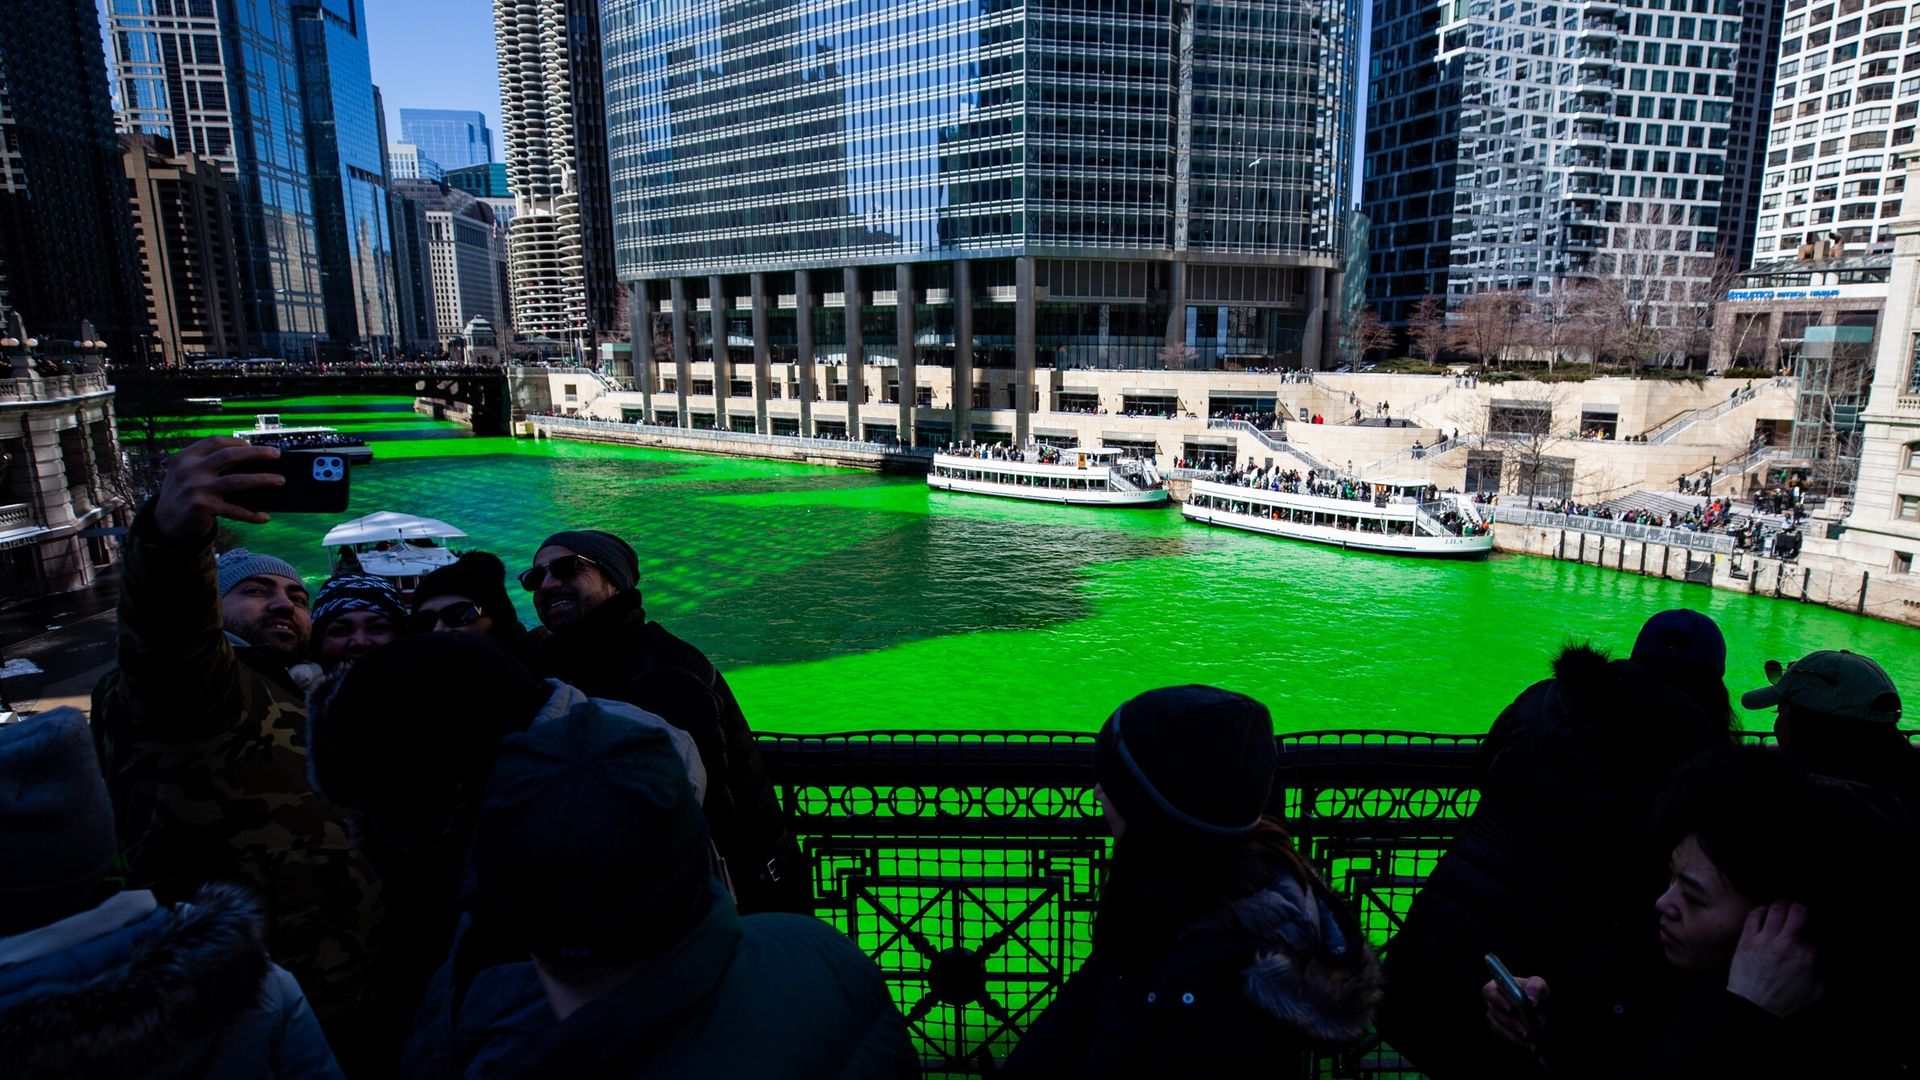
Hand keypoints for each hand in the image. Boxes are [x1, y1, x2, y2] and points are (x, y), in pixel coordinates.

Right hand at [152, 437, 281, 539]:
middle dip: (256, 453)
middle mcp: (189, 470)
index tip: (252, 444)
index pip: (214, 442)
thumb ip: (208, 466)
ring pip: (237, 481)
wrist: (163, 523)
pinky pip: (234, 510)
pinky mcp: (202, 507)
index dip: (236, 442)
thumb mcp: (187, 474)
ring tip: (280, 480)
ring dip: (262, 480)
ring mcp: (196, 488)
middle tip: (276, 454)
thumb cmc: (184, 494)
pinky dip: (251, 514)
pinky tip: (264, 517)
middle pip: (229, 456)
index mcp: (185, 457)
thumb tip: (253, 465)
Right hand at [1483, 974, 1548, 1051]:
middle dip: (1511, 1024)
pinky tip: (1530, 1046)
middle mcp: (1493, 1004)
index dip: (1497, 1000)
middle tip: (1525, 1031)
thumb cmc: (1536, 997)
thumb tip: (1531, 999)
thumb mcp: (1541, 988)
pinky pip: (1505, 1040)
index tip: (1510, 1008)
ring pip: (1499, 1029)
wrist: (1542, 1016)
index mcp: (1499, 987)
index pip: (1489, 991)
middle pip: (1494, 1013)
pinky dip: (1518, 1044)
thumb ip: (1536, 988)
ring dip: (1515, 1037)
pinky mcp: (1500, 1033)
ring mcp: (1495, 1019)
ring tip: (1531, 1042)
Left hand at [1727, 901, 1821, 1016]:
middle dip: (1800, 909)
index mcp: (1808, 958)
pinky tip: (1765, 914)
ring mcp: (1766, 942)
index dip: (1813, 927)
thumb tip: (1827, 956)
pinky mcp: (1747, 941)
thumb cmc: (1786, 1001)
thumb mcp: (1816, 991)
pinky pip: (1754, 915)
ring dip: (1781, 906)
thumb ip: (1824, 971)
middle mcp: (1788, 946)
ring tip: (1782, 910)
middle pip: (1799, 911)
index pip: (1815, 930)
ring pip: (1777, 909)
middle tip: (1798, 912)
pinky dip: (1761, 910)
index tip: (1809, 928)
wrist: (1754, 1007)